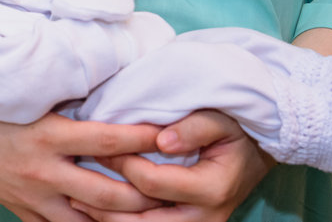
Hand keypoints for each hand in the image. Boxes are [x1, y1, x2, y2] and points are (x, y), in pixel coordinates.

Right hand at [0, 70, 164, 221]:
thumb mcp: (21, 91)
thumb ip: (61, 92)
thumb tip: (101, 81)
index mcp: (48, 134)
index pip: (111, 139)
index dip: (146, 138)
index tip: (175, 131)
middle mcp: (44, 171)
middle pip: (111, 194)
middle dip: (147, 194)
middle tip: (177, 185)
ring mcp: (32, 197)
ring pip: (89, 221)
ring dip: (121, 220)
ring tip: (152, 213)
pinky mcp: (19, 210)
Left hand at [74, 111, 271, 220]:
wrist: (256, 154)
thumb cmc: (234, 130)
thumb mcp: (220, 119)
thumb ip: (194, 127)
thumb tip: (161, 141)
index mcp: (212, 189)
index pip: (152, 182)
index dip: (122, 166)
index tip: (98, 148)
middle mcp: (206, 218)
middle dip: (106, 207)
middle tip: (75, 190)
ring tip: (77, 206)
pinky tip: (96, 214)